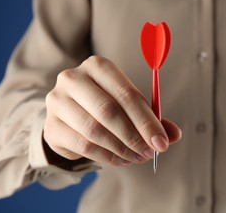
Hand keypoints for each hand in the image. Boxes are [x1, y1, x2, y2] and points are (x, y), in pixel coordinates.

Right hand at [43, 56, 181, 166]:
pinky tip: (121, 160)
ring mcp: (57, 101)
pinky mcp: (51, 125)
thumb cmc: (103, 105)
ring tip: (137, 157)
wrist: (67, 115)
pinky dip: (107, 156)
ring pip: (95, 130)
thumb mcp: (127, 105)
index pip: (126, 93)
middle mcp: (73, 78)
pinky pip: (83, 145)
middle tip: (150, 152)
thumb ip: (150, 117)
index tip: (162, 142)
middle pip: (109, 111)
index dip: (147, 120)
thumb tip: (174, 134)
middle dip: (134, 136)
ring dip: (121, 148)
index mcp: (97, 66)